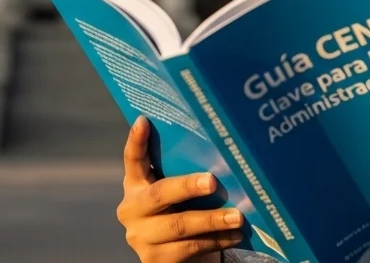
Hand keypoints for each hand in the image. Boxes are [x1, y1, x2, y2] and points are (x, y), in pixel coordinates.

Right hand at [117, 116, 244, 261]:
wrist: (176, 258)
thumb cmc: (181, 212)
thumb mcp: (176, 193)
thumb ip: (181, 172)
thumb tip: (217, 144)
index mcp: (135, 186)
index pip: (132, 160)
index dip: (136, 142)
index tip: (144, 121)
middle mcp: (131, 210)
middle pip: (159, 195)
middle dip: (187, 187)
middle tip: (212, 181)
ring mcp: (141, 237)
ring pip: (179, 226)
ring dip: (212, 220)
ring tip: (238, 216)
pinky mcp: (155, 261)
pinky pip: (190, 248)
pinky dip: (216, 240)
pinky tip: (234, 235)